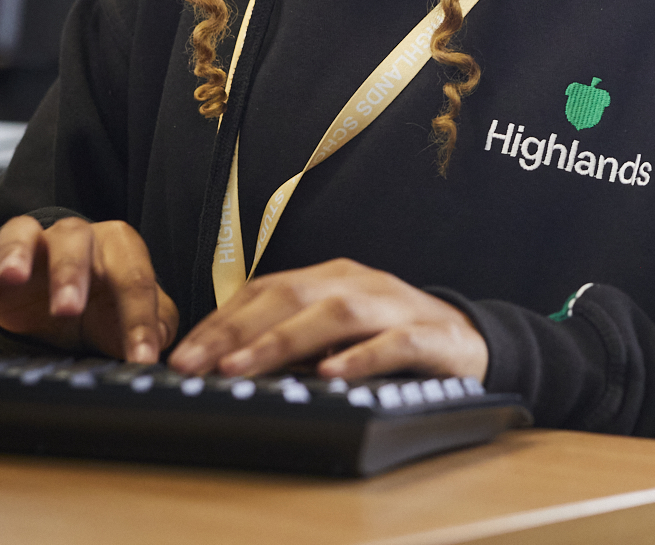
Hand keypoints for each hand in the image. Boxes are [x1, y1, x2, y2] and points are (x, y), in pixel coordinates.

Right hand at [0, 215, 177, 364]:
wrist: (62, 311)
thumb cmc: (106, 309)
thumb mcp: (133, 320)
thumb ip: (157, 328)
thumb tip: (175, 353)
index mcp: (118, 248)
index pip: (133, 277)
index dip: (139, 319)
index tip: (141, 357)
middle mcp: (75, 239)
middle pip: (75, 241)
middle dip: (71, 273)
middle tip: (68, 310)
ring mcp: (30, 248)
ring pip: (22, 234)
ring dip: (17, 254)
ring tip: (12, 277)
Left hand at [167, 258, 486, 382]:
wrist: (472, 341)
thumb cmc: (393, 339)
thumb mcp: (336, 332)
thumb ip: (291, 339)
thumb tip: (224, 364)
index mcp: (332, 279)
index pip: (266, 290)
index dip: (221, 321)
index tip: (182, 355)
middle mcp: (360, 284)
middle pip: (292, 295)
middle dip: (236, 331)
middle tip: (195, 365)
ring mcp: (397, 306)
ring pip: (336, 314)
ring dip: (283, 341)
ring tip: (242, 367)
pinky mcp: (432, 337)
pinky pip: (395, 344)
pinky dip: (361, 358)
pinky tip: (331, 374)